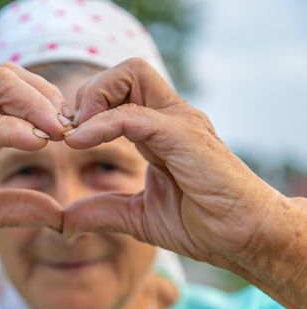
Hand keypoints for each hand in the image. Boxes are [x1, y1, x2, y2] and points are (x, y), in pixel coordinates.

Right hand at [0, 62, 68, 256]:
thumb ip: (20, 207)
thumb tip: (61, 215)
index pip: (19, 94)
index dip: (50, 108)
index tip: (73, 134)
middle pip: (12, 76)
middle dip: (47, 97)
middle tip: (70, 128)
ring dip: (36, 105)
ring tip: (59, 132)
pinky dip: (11, 129)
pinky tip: (35, 143)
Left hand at [62, 58, 284, 267]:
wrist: (244, 237)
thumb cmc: (201, 223)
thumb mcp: (138, 216)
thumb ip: (102, 211)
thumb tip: (65, 220)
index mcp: (158, 129)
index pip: (120, 90)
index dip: (86, 108)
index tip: (67, 138)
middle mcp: (169, 116)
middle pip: (126, 70)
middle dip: (90, 92)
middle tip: (73, 129)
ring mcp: (178, 121)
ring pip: (130, 74)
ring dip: (94, 98)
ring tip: (78, 135)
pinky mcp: (183, 134)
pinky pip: (132, 114)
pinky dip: (100, 124)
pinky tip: (79, 143)